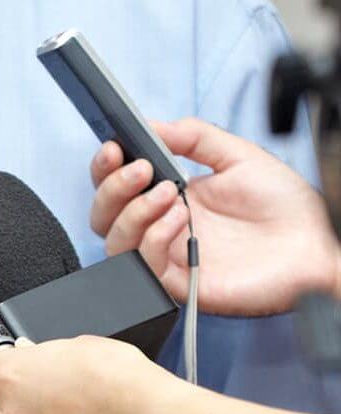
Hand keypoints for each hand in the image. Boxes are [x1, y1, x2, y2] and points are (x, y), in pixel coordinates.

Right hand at [90, 117, 340, 315]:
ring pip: (114, 242)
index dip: (105, 169)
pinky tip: (182, 220)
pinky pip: (144, 265)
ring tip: (172, 194)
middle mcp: (159, 229)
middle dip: (112, 189)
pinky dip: (155, 238)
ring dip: (134, 213)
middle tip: (141, 169)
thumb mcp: (238, 157)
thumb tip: (152, 124)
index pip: (116, 187)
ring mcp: (167, 257)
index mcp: (167, 199)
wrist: (316, 245)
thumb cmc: (285, 208)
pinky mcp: (177, 284)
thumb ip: (194, 137)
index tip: (114, 148)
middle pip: (102, 216)